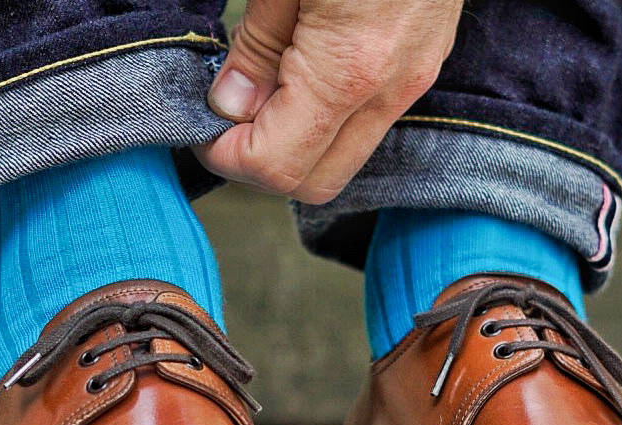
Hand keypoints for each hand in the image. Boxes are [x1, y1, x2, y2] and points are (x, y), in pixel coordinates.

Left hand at [193, 0, 462, 203]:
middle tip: (226, 117)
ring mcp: (412, 82)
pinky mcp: (419, 66)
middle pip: (314, 183)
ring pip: (342, 157)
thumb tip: (230, 105)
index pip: (277, 167)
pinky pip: (365, 122)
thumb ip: (256, 45)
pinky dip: (323, 117)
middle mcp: (388, 92)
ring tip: (261, 85)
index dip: (226, 157)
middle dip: (260, 164)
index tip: (201, 126)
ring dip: (293, 141)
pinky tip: (299, 71)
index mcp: (348, 72)